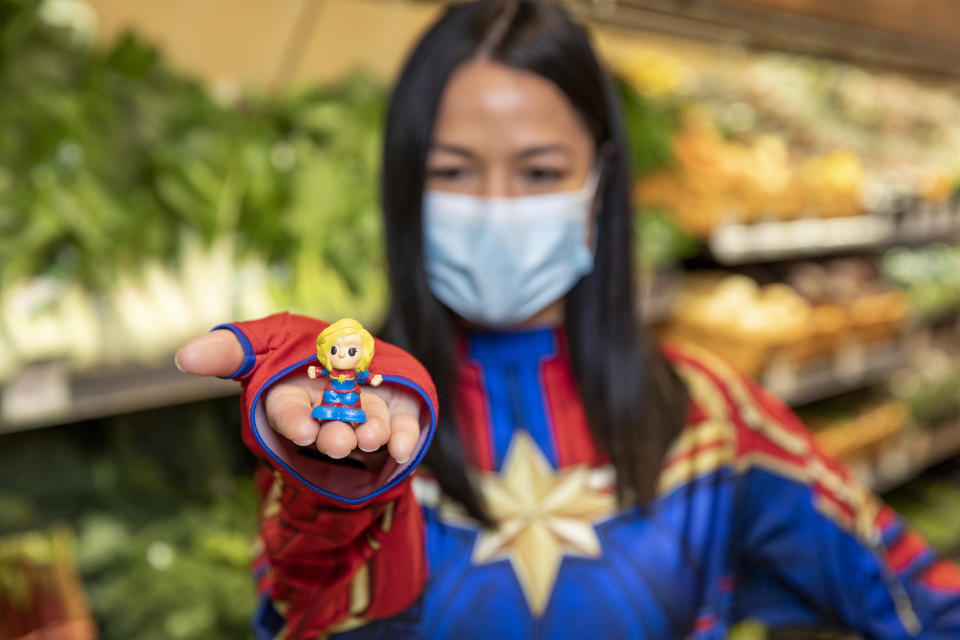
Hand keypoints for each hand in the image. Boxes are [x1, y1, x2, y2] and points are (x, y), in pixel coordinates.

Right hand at [175, 330, 421, 462]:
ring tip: (371, 437)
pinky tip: (405, 447)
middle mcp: (329, 411)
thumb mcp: (263, 341)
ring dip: (370, 434)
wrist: (356, 357)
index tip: (303, 430)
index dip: (294, 420)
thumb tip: (183, 356)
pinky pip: (403, 426)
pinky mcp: (399, 413)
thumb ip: (229, 350)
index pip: (288, 412)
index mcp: (294, 397)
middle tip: (340, 441)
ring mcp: (365, 415)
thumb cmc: (301, 351)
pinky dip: (404, 437)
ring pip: (367, 427)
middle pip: (330, 425)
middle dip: (333, 434)